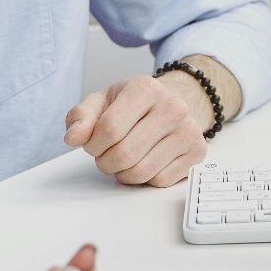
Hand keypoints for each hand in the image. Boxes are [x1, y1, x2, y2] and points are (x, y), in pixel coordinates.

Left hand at [64, 74, 208, 186]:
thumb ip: (81, 117)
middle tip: (106, 156)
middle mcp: (173, 107)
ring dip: (123, 174)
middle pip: (124, 154)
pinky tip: (145, 163)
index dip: (93, 144)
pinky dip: (145, 179)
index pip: (109, 129)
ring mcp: (189, 130)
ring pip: (142, 172)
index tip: (93, 144)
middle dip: (106, 162)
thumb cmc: (134, 105)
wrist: (172, 104)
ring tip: (123, 160)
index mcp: (146, 88)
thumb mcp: (104, 101)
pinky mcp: (198, 152)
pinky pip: (160, 181)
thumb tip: (73, 137)